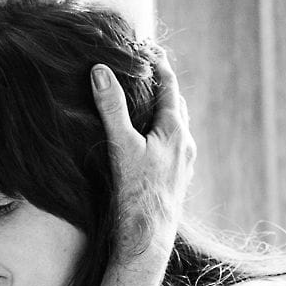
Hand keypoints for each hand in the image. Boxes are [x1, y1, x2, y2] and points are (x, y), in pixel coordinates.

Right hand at [94, 50, 194, 260]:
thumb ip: (112, 107)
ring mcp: (183, 164)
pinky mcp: (177, 179)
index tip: (150, 48)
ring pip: (176, 127)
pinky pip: (173, 146)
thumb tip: (100, 71)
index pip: (170, 86)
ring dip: (164, 111)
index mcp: (175, 131)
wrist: (148, 237)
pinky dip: (162, 133)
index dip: (160, 64)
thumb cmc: (136, 192)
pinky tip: (149, 142)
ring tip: (147, 102)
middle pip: (176, 105)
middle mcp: (185, 145)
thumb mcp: (121, 145)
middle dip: (163, 86)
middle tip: (147, 70)